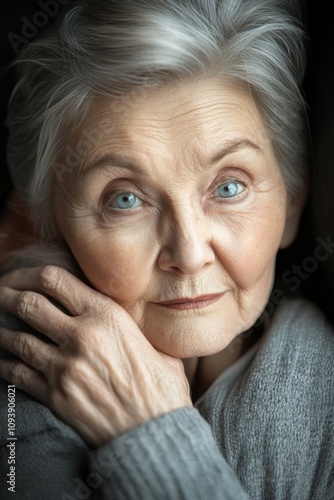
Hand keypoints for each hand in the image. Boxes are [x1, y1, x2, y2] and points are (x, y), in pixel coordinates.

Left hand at [0, 265, 191, 446]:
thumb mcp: (152, 342)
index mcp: (107, 316)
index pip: (55, 280)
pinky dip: (4, 364)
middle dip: (7, 295)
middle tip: (1, 294)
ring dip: (3, 330)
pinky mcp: (55, 396)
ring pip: (17, 338)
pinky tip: (1, 360)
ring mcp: (65, 367)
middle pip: (29, 304)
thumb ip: (128, 326)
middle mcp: (82, 336)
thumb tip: (116, 317)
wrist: (156, 432)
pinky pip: (17, 374)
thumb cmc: (160, 387)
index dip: (30, 273)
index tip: (20, 276)